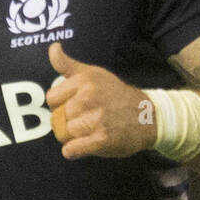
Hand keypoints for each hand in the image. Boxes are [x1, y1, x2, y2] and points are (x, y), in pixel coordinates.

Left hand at [46, 43, 153, 158]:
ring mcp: (95, 120)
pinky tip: (86, 144)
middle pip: (57, 118)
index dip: (60, 104)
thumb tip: (53, 47)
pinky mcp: (101, 140)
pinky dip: (74, 151)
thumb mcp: (93, 74)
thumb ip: (68, 64)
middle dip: (67, 122)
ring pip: (64, 134)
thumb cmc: (116, 94)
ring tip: (89, 131)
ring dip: (72, 137)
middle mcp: (88, 98)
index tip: (75, 105)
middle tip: (86, 119)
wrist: (147, 116)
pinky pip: (71, 150)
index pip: (52, 98)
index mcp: (84, 81)